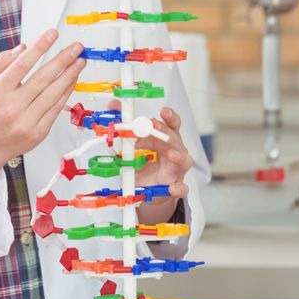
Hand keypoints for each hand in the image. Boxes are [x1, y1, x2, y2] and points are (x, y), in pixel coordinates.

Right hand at [0, 29, 84, 207]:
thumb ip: (1, 63)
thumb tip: (23, 48)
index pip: (22, 65)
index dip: (40, 47)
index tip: (52, 34)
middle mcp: (12, 108)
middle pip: (43, 78)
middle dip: (63, 59)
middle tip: (76, 47)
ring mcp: (26, 122)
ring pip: (54, 93)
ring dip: (70, 75)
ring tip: (80, 61)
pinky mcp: (39, 133)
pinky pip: (57, 108)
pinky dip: (66, 92)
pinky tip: (72, 80)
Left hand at [107, 102, 192, 223]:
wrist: (151, 191)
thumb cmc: (147, 166)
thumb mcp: (134, 147)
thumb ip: (125, 128)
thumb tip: (113, 106)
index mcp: (166, 140)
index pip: (171, 125)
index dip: (169, 117)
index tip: (163, 111)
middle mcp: (175, 152)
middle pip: (175, 138)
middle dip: (166, 131)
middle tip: (154, 125)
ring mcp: (177, 169)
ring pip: (185, 160)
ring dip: (178, 156)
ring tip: (170, 154)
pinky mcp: (177, 186)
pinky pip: (182, 188)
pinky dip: (179, 188)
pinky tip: (172, 188)